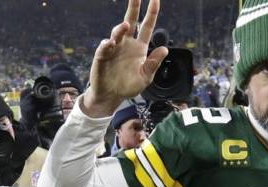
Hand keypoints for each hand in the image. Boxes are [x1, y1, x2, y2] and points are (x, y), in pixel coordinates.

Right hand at [84, 0, 168, 116]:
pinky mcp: (102, 56)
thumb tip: (165, 49)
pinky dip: (107, 44)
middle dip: (134, 6)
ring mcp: (114, 48)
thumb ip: (154, 63)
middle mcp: (127, 44)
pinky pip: (104, 47)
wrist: (111, 96)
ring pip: (117, 33)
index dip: (151, 13)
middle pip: (131, 20)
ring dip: (121, 28)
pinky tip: (110, 43)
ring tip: (126, 25)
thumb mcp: (145, 77)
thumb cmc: (128, 87)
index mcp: (139, 47)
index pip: (147, 26)